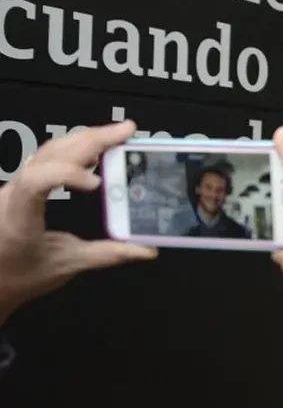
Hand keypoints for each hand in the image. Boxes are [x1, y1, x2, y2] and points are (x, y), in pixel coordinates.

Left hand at [0, 121, 157, 324]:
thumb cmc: (18, 276)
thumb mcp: (65, 266)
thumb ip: (107, 254)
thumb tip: (145, 249)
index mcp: (19, 218)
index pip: (36, 181)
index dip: (67, 174)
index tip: (97, 184)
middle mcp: (12, 195)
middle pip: (49, 153)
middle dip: (91, 139)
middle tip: (127, 131)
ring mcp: (15, 186)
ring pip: (48, 149)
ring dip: (85, 138)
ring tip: (118, 133)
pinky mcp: (22, 184)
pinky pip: (48, 156)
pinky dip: (76, 147)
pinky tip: (96, 148)